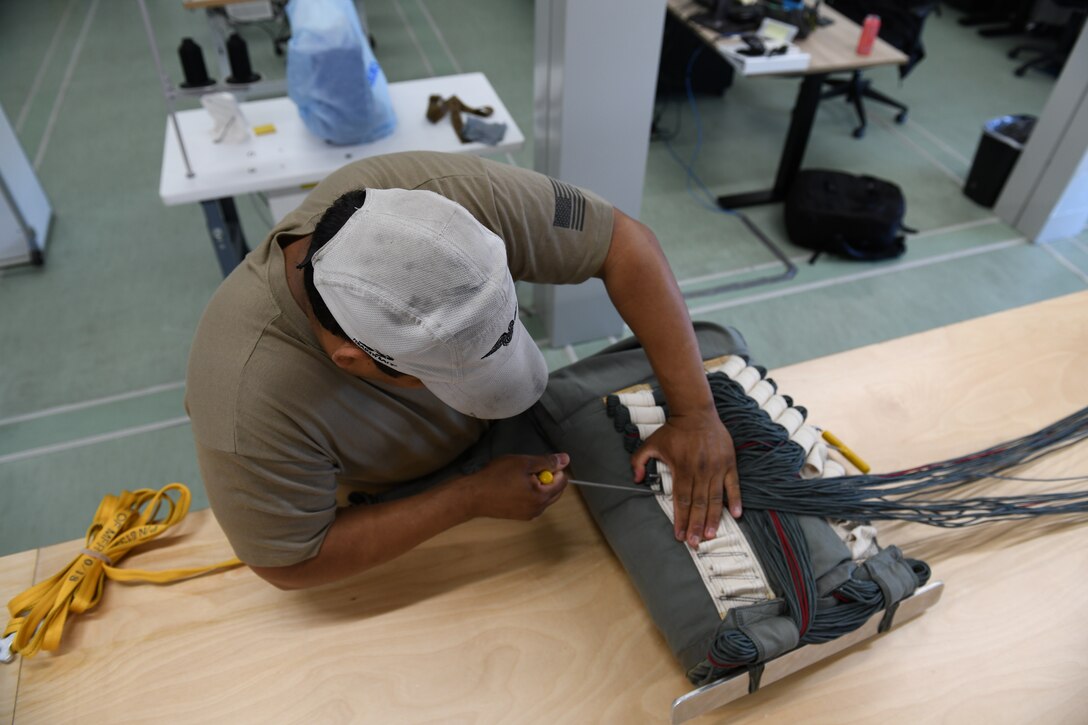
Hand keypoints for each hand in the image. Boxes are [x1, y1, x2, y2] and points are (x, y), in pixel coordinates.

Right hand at [461, 453, 569, 520]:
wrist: (473, 495)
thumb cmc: (498, 476)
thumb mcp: (523, 463)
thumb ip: (547, 461)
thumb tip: (566, 459)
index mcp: (542, 497)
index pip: (562, 481)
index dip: (554, 469)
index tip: (537, 463)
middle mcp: (539, 510)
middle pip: (555, 491)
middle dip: (547, 478)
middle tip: (527, 470)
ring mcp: (528, 515)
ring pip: (544, 497)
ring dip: (538, 486)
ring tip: (518, 478)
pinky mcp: (519, 517)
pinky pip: (533, 503)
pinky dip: (529, 494)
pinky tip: (513, 488)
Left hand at [630, 409, 738, 548]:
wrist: (696, 411)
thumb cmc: (673, 430)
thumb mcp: (651, 443)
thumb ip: (639, 461)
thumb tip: (635, 479)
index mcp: (681, 468)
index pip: (680, 500)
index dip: (680, 519)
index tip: (679, 535)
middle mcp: (700, 471)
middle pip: (698, 503)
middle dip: (695, 525)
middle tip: (694, 543)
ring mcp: (716, 467)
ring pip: (715, 498)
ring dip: (713, 518)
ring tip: (710, 535)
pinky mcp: (729, 463)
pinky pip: (734, 485)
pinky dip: (736, 500)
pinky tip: (736, 515)